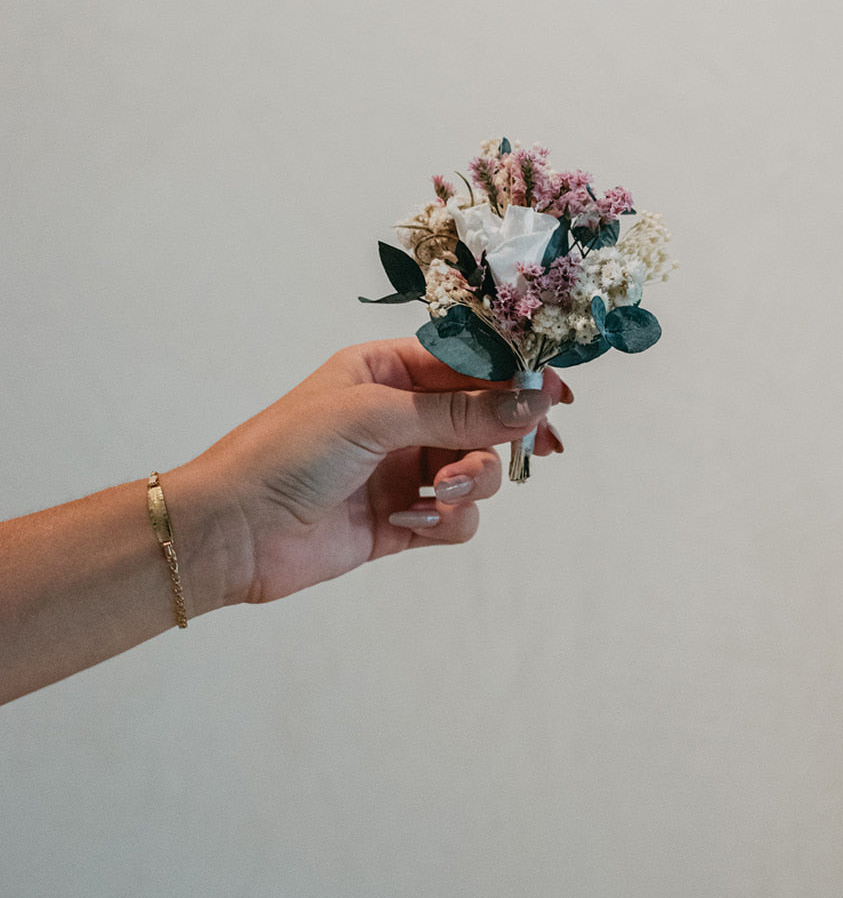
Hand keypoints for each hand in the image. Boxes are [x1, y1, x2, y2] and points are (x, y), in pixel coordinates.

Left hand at [182, 338, 570, 604]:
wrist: (233, 532)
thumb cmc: (287, 451)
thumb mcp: (375, 416)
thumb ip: (459, 413)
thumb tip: (533, 401)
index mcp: (386, 372)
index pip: (467, 365)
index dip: (514, 378)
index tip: (556, 394)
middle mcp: (398, 417)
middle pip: (482, 420)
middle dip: (498, 436)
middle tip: (530, 446)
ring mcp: (400, 470)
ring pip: (476, 470)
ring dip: (472, 481)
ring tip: (441, 490)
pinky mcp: (399, 522)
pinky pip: (454, 518)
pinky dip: (446, 520)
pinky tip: (411, 521)